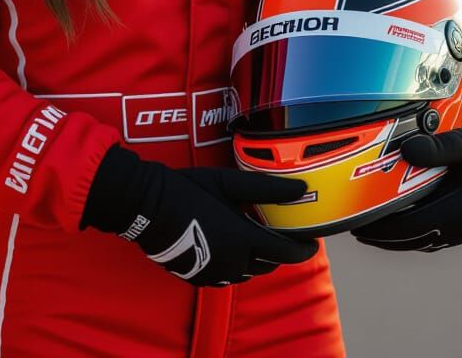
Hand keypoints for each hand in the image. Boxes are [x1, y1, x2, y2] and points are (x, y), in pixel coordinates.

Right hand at [81, 143, 317, 285]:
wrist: (149, 207)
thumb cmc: (189, 190)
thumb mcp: (229, 183)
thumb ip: (267, 188)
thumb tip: (300, 188)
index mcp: (243, 240)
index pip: (285, 253)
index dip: (303, 249)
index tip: (312, 243)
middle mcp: (233, 262)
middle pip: (268, 263)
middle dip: (280, 252)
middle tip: (283, 234)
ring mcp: (215, 273)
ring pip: (248, 271)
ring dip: (257, 258)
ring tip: (256, 238)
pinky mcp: (200, 277)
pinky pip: (227, 275)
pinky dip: (236, 264)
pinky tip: (229, 247)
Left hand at [353, 87, 461, 251]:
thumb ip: (437, 147)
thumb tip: (408, 151)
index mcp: (457, 209)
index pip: (409, 226)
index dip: (381, 227)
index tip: (358, 222)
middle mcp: (457, 228)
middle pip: (408, 239)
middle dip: (380, 235)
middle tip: (354, 226)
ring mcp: (458, 233)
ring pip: (416, 242)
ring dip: (391, 239)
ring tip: (366, 230)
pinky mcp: (457, 231)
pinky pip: (425, 238)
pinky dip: (405, 235)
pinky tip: (390, 227)